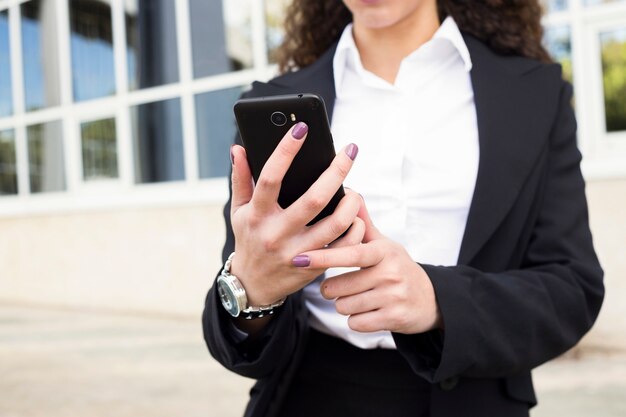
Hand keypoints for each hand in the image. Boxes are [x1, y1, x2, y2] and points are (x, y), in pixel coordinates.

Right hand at [229, 122, 361, 306]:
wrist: (255, 284)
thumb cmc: (249, 239)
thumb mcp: (239, 210)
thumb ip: (241, 178)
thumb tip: (239, 147)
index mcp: (258, 215)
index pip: (271, 178)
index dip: (285, 151)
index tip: (301, 128)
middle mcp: (278, 233)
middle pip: (314, 199)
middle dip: (336, 171)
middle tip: (350, 151)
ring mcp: (298, 251)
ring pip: (335, 224)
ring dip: (351, 203)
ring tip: (353, 190)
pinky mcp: (314, 266)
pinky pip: (344, 247)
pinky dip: (355, 229)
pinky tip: (355, 216)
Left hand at [293, 202, 442, 334]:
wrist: (430, 299)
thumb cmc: (398, 267)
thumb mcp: (384, 244)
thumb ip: (363, 223)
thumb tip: (350, 193)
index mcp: (383, 251)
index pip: (350, 253)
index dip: (324, 256)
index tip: (300, 257)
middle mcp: (390, 272)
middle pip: (338, 286)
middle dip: (331, 289)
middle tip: (339, 286)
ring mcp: (393, 296)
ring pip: (344, 306)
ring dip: (344, 305)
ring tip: (358, 297)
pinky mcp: (394, 318)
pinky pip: (356, 323)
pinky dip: (356, 320)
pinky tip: (368, 311)